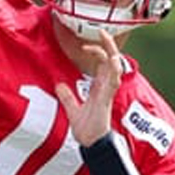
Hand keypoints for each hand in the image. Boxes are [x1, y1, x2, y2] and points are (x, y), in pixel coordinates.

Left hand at [55, 29, 121, 145]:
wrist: (91, 143)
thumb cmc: (87, 129)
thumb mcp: (72, 109)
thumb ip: (67, 97)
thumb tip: (59, 85)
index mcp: (99, 87)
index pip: (103, 64)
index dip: (97, 52)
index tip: (84, 46)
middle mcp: (106, 87)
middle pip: (113, 60)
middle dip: (109, 45)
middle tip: (102, 31)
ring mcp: (108, 92)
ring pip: (115, 67)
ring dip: (111, 52)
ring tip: (105, 38)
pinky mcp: (107, 99)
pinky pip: (114, 81)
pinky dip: (113, 70)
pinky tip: (112, 60)